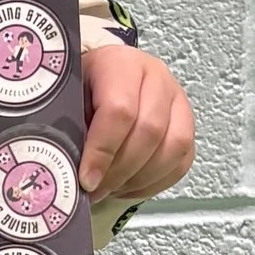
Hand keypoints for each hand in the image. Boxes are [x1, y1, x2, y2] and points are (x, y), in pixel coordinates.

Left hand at [80, 41, 194, 205]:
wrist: (103, 76)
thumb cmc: (83, 88)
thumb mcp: (68, 99)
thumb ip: (71, 129)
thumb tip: (69, 168)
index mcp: (121, 64)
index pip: (120, 110)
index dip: (102, 151)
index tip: (87, 179)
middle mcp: (156, 78)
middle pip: (150, 131)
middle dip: (120, 170)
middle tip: (96, 189)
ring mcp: (177, 100)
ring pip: (173, 147)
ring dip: (140, 178)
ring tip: (111, 189)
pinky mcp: (187, 124)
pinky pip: (181, 161)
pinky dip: (155, 182)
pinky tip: (129, 186)